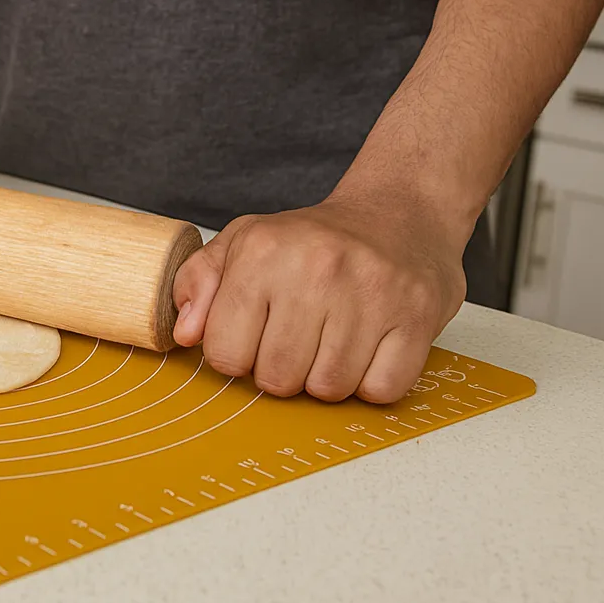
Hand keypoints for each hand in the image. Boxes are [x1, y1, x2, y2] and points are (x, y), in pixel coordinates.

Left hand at [171, 197, 468, 403]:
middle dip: (281, 372)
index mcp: (264, 251)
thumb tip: (186, 334)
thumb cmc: (314, 239)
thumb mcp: (244, 242)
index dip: (235, 356)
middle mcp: (318, 269)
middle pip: (278, 380)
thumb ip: (199, 282)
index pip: (225, 354)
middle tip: (298, 339)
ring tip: (333, 339)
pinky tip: (368, 348)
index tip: (254, 336)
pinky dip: (372, 382)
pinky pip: (381, 389)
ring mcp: (372, 293)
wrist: (400, 213)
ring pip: (329, 389)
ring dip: (327, 378)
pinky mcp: (417, 316)